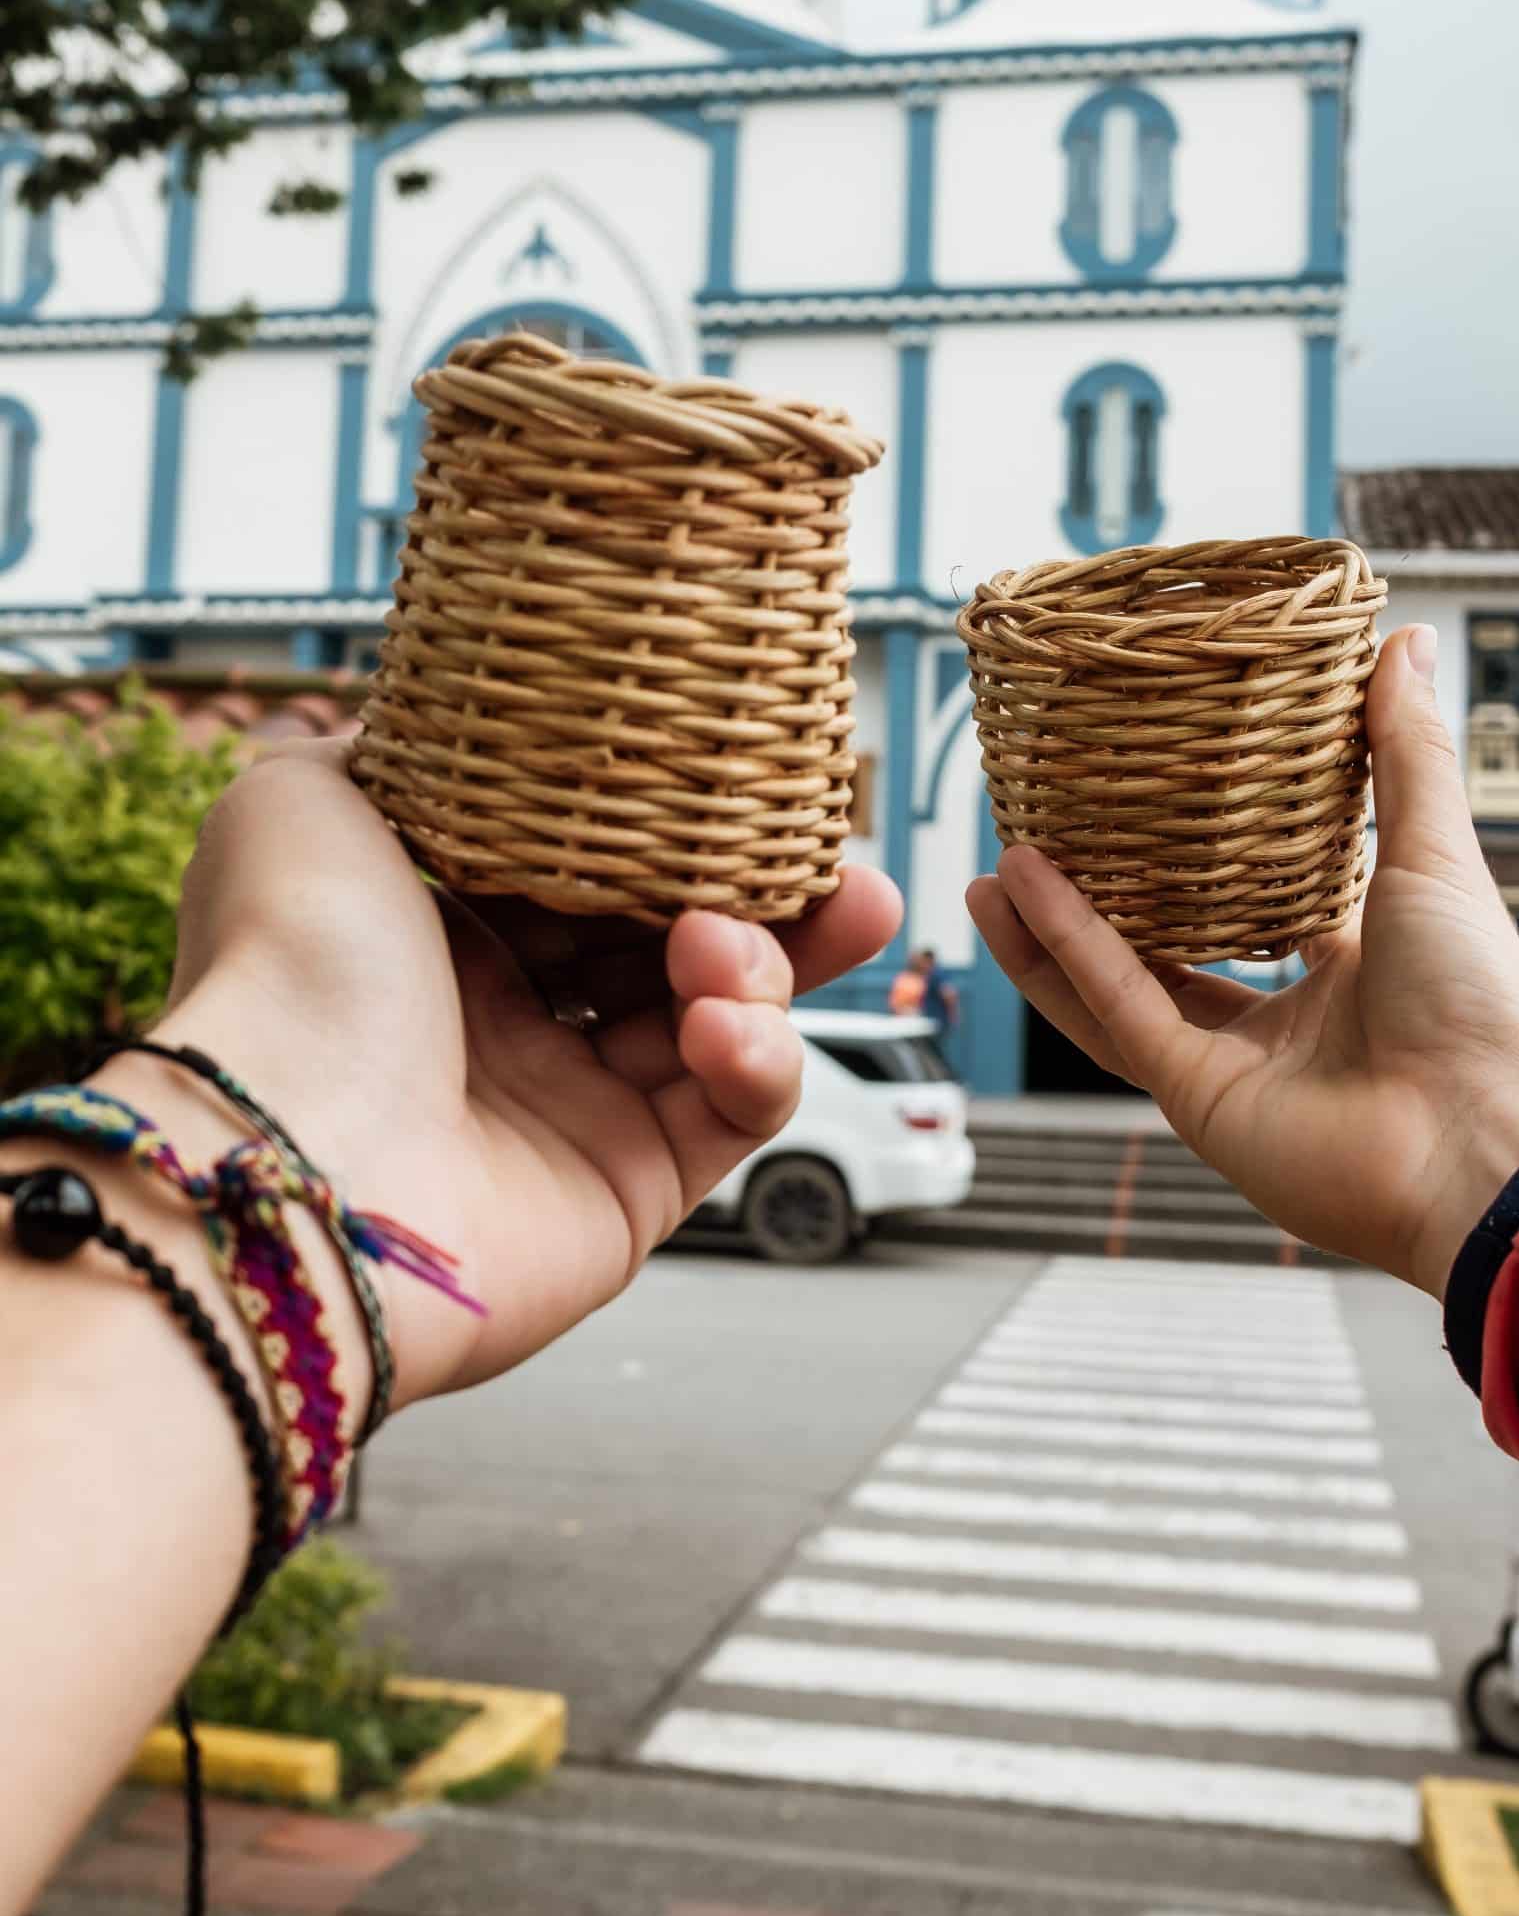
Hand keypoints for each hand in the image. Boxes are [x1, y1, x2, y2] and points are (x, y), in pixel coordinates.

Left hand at [141, 744, 900, 1406]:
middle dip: (770, 899)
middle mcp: (509, 1027)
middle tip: (836, 863)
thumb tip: (468, 724)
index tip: (755, 789)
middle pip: (680, 942)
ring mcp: (573, 1112)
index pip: (599, 870)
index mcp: (444, 936)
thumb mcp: (302, 798)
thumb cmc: (285, 972)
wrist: (289, 1150)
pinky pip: (739, 1113)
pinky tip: (725, 1023)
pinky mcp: (631, 1192)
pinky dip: (761, 1060)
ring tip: (725, 943)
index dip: (681, 829)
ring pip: (728, 1021)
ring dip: (764, 968)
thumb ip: (396, 750)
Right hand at [967, 625, 1518, 1297]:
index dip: (1202, 858)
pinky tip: (1020, 885)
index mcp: (1352, 972)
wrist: (1484, 1137)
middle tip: (1045, 832)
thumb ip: (1406, 752)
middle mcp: (1286, 1027)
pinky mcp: (1197, 1102)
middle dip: (1101, 899)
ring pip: (1120, 987)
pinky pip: (1119, 1009)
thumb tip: (1401, 638)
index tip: (1151, 798)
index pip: (1260, 908)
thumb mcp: (1434, 853)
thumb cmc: (1483, 1003)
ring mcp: (1235, 1071)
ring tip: (997, 860)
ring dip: (1054, 927)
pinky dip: (1069, 948)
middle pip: (1169, 953)